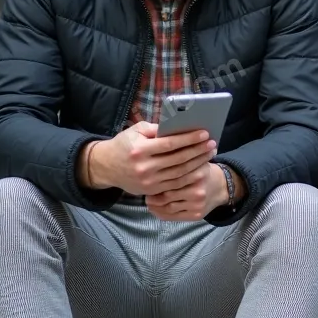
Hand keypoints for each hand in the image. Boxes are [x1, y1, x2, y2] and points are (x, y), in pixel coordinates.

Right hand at [83, 122, 216, 195]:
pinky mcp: (151, 191)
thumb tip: (179, 127)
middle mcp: (144, 167)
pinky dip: (189, 177)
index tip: (204, 133)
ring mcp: (148, 182)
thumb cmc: (124, 144)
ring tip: (209, 154)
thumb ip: (156, 128)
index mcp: (140, 149)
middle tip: (212, 143)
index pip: (170, 144)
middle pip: (178, 159)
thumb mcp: (136, 130)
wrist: (105, 167)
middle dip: (198, 151)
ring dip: (197, 164)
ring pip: (179, 173)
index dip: (189, 139)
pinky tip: (199, 168)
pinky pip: (175, 184)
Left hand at [146, 163, 231, 220]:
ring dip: (154, 205)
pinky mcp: (197, 215)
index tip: (146, 178)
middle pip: (167, 194)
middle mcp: (198, 190)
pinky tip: (154, 209)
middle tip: (145, 191)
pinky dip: (161, 213)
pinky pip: (173, 216)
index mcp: (197, 173)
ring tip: (148, 200)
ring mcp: (197, 204)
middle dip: (153, 193)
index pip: (170, 178)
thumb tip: (157, 149)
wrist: (222, 187)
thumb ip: (179, 157)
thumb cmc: (202, 171)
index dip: (155, 179)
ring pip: (168, 207)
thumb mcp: (195, 159)